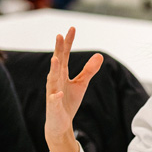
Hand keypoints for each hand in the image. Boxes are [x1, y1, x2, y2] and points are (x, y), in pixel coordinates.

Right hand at [44, 27, 102, 151]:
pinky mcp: (54, 106)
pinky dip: (57, 96)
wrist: (59, 123)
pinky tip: (60, 93)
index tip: (72, 28)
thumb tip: (100, 56)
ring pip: (52, 79)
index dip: (68, 42)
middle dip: (59, 49)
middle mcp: (55, 80)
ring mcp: (53, 92)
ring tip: (56, 58)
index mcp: (62, 73)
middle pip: (57, 62)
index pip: (65, 54)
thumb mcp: (81, 84)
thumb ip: (89, 70)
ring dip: (54, 69)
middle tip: (60, 35)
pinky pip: (54, 100)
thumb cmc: (68, 101)